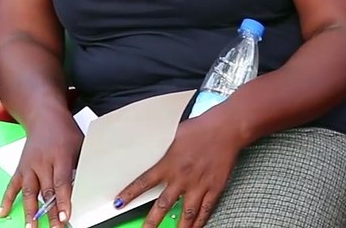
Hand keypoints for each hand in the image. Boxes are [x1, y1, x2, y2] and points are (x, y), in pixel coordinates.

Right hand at [0, 111, 82, 226]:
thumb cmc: (65, 132)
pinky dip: (7, 199)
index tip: (65, 217)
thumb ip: (81, 165)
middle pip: (46, 191)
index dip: (63, 201)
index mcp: (60, 156)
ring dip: (30, 212)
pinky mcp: (20, 167)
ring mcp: (29, 165)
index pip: (61, 182)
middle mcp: (42, 162)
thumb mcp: (80, 144)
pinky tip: (3, 213)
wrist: (44, 116)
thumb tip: (87, 187)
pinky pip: (12, 185)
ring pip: (29, 192)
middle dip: (51, 213)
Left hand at [115, 113, 245, 227]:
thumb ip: (166, 148)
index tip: (119, 204)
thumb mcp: (176, 134)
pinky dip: (199, 222)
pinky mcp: (214, 188)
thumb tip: (156, 148)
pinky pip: (206, 210)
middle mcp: (182, 178)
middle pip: (163, 206)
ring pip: (186, 213)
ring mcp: (199, 185)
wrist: (226, 129)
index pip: (144, 182)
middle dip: (151, 222)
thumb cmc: (201, 127)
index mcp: (169, 164)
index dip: (129, 194)